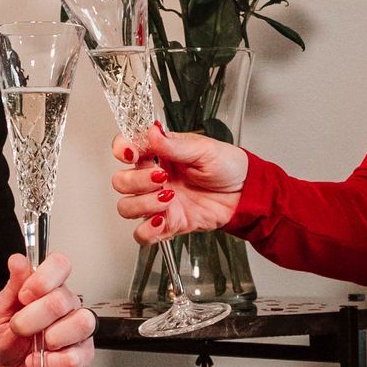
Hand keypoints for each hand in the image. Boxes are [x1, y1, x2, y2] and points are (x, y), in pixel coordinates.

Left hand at [0, 250, 96, 366]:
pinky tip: (41, 361)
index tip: (25, 294)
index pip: (60, 265)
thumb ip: (12, 287)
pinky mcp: (82, 356)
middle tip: (20, 327)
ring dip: (51, 337)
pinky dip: (52, 362)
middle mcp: (68, 306)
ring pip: (80, 323)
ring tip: (37, 345)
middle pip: (62, 299)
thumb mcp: (0, 311)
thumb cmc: (7, 339)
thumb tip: (17, 261)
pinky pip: (75, 356)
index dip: (44, 278)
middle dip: (33, 317)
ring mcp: (78, 331)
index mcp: (49, 288)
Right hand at [111, 121, 248, 244]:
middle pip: (121, 181)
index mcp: (159, 154)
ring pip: (126, 207)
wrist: (245, 194)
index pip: (126, 149)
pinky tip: (163, 220)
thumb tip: (152, 132)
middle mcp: (154, 178)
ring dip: (143, 204)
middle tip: (161, 178)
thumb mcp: (204, 149)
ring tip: (169, 199)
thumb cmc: (228, 167)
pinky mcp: (167, 224)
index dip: (121, 150)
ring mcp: (158, 202)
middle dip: (136, 180)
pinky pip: (142, 234)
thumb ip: (175, 145)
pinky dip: (148, 229)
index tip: (131, 153)